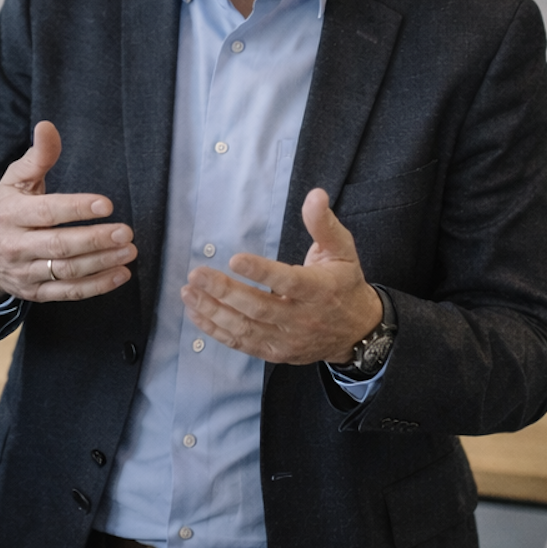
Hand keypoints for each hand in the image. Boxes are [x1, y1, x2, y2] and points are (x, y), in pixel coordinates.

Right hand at [0, 121, 136, 302]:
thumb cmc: (4, 211)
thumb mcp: (14, 181)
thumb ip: (37, 156)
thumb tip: (48, 126)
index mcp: (11, 214)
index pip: (47, 212)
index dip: (77, 208)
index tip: (107, 204)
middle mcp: (16, 246)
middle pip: (59, 245)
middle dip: (95, 240)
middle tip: (126, 232)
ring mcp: (25, 272)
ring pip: (66, 271)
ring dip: (101, 263)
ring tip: (129, 251)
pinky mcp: (35, 293)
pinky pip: (68, 293)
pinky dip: (96, 286)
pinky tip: (120, 274)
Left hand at [181, 188, 382, 364]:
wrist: (357, 331)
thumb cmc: (344, 283)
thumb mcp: (342, 250)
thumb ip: (324, 224)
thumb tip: (315, 195)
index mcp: (319, 290)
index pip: (288, 281)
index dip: (261, 272)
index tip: (234, 259)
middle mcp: (302, 318)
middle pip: (259, 308)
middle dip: (225, 292)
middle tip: (196, 274)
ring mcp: (287, 339)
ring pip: (246, 328)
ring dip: (213, 311)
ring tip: (189, 292)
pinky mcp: (276, 352)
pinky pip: (242, 344)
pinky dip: (217, 330)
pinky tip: (196, 314)